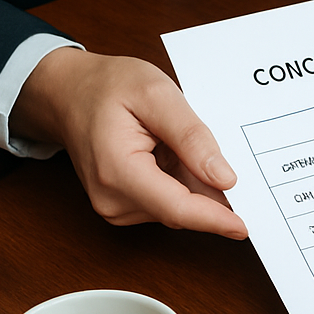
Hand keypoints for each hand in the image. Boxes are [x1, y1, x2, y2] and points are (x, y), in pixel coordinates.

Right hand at [11, 48, 247, 238]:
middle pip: (183, 209)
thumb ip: (191, 136)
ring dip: (193, 182)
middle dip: (210, 190)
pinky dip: (182, 182)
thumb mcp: (157, 94)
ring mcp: (116, 206)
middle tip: (220, 151)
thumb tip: (224, 178)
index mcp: (117, 171)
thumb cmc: (107, 86)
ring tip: (177, 141)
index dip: (216, 219)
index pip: (178, 208)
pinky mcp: (125, 206)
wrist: (67, 92)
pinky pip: (169, 201)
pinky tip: (173, 154)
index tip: (246, 227)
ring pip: (179, 206)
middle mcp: (113, 199)